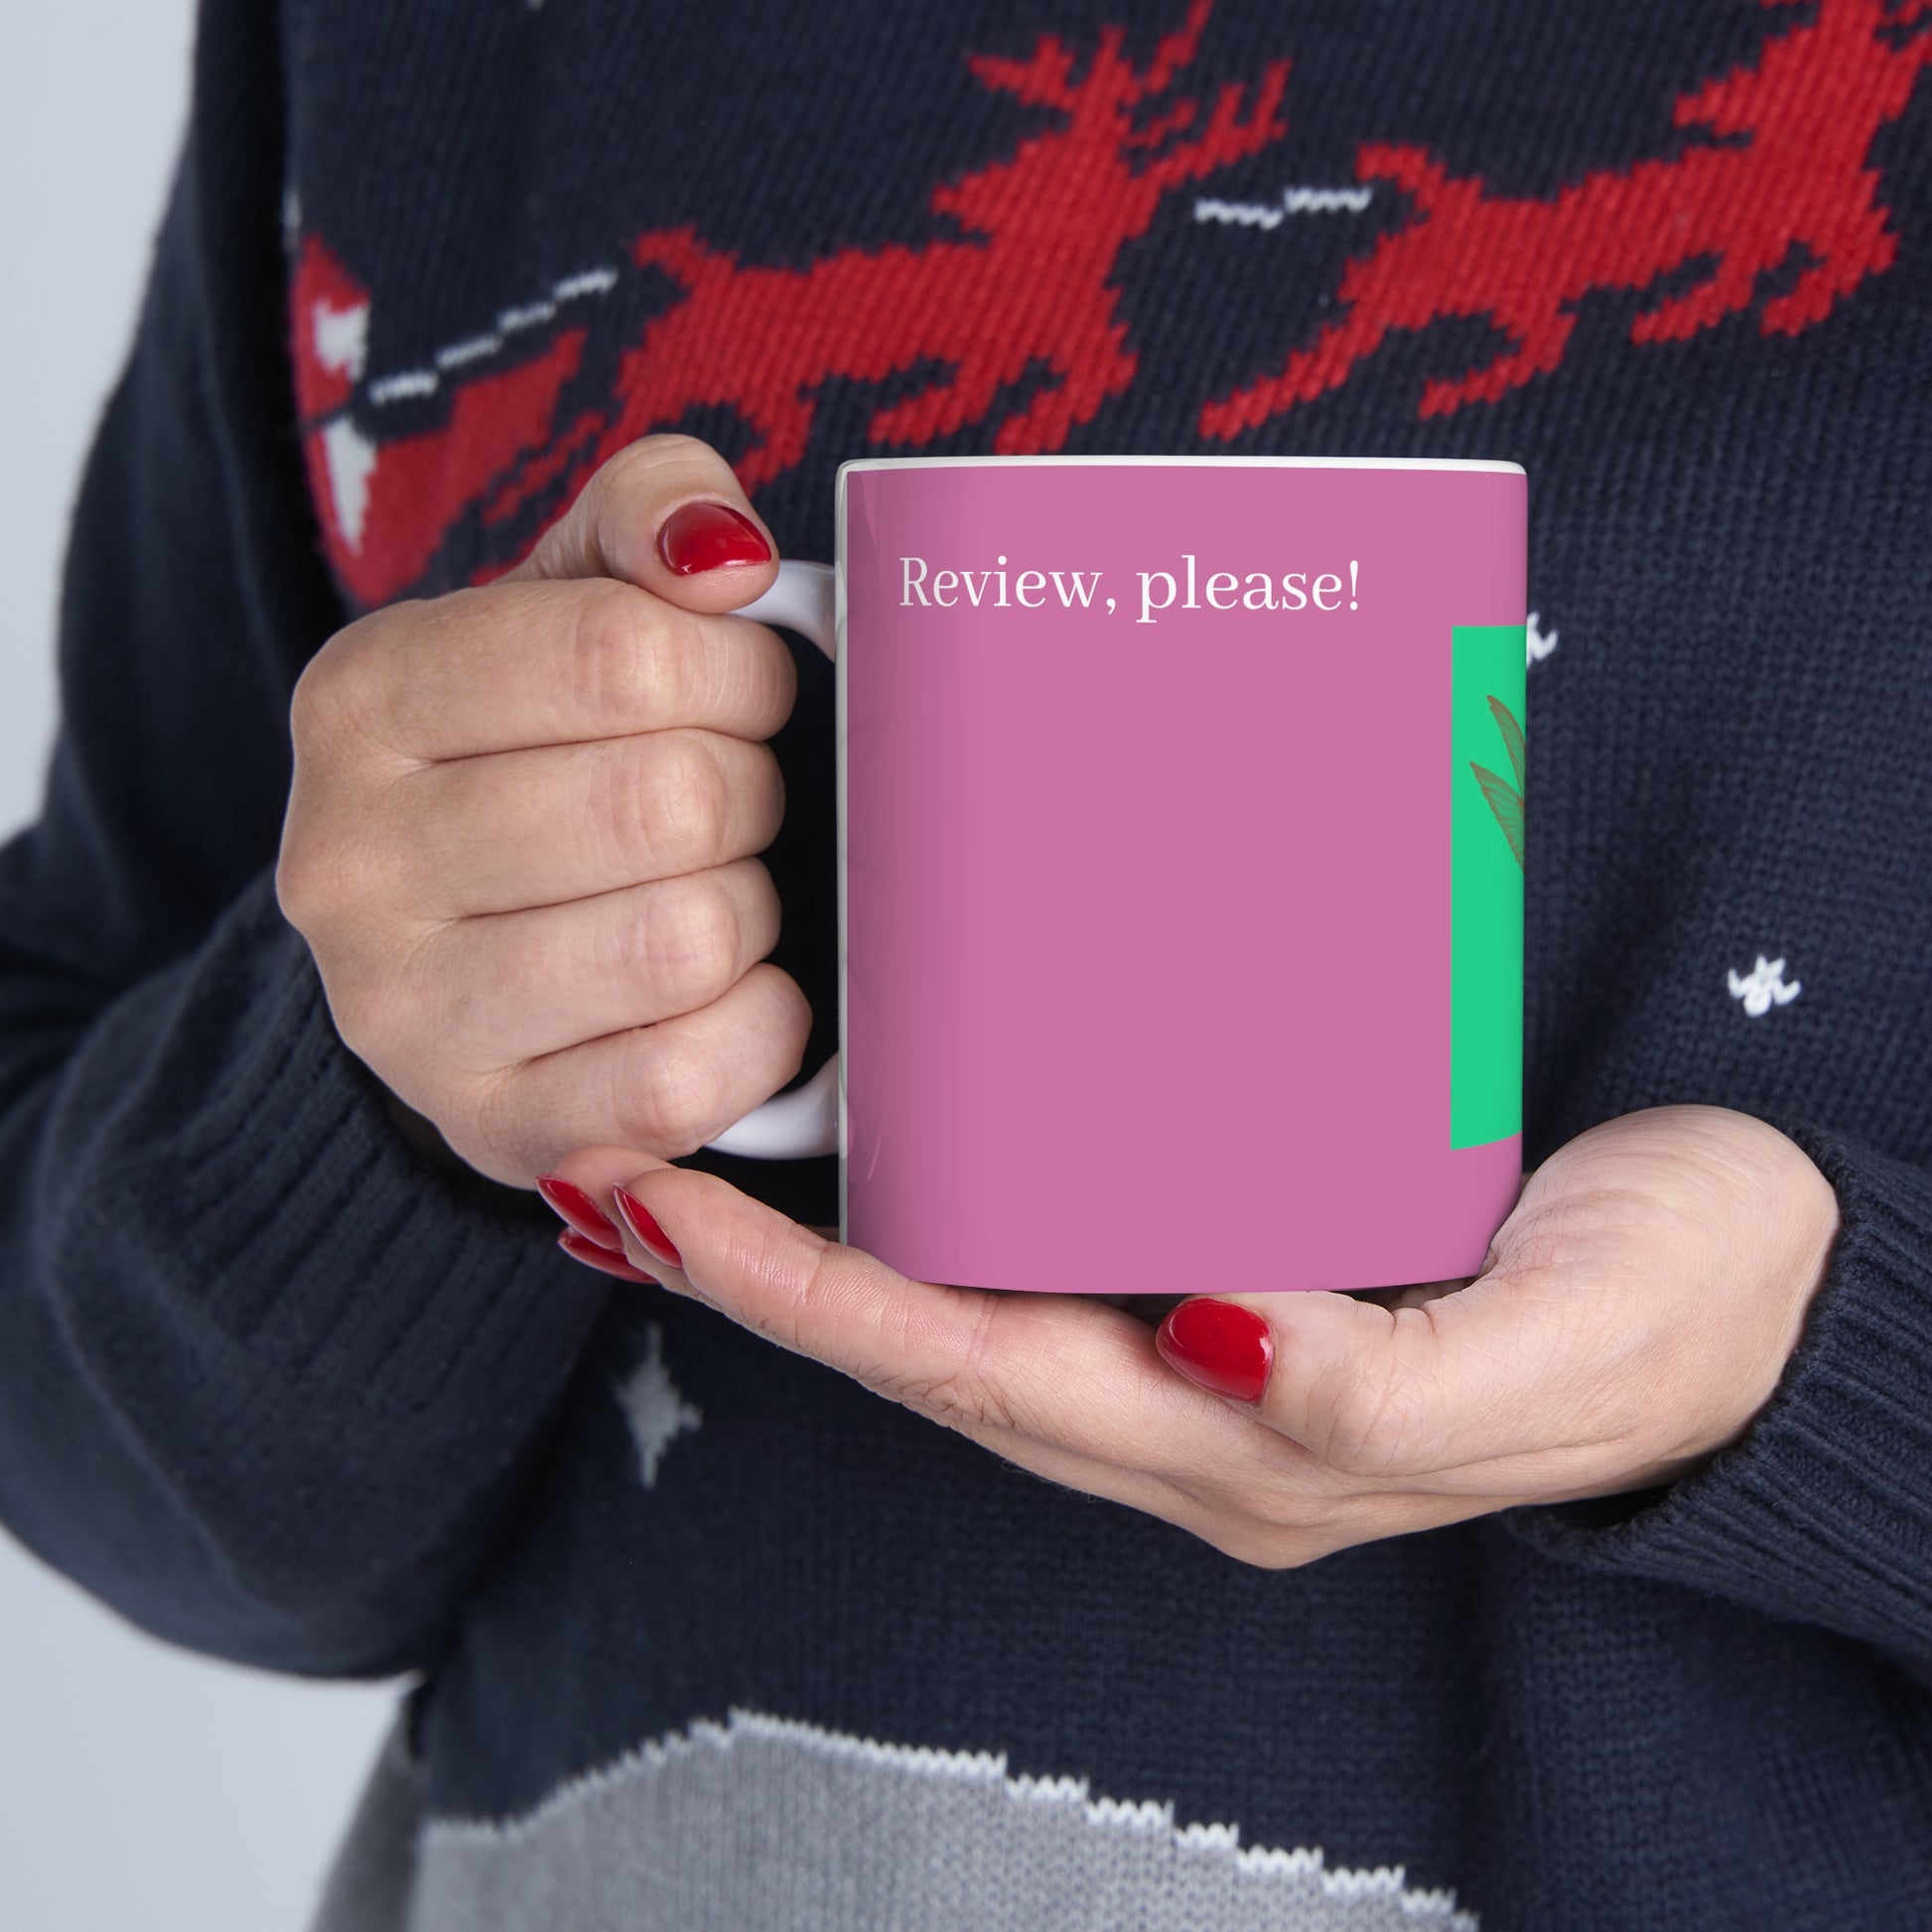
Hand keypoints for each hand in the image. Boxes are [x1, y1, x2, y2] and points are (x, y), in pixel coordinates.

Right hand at [277, 435, 809, 1185]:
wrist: (459, 946)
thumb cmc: (547, 751)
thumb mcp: (574, 597)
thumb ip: (650, 515)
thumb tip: (725, 557)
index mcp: (364, 698)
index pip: (623, 653)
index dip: (738, 673)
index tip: (745, 694)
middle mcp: (349, 862)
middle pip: (668, 802)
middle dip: (749, 794)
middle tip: (732, 803)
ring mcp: (405, 1016)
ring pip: (685, 941)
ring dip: (750, 911)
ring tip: (716, 891)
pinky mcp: (492, 1130)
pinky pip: (686, 1081)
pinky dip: (756, 1029)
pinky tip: (730, 993)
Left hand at [542, 1105, 1840, 1565]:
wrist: (1775, 1282)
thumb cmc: (1677, 1317)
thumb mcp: (1552, 1352)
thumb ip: (1383, 1386)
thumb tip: (1215, 1335)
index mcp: (1248, 1451)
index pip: (974, 1374)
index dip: (808, 1304)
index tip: (660, 1210)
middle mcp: (1198, 1407)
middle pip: (935, 1345)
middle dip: (766, 1275)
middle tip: (621, 1161)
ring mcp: (1215, 1341)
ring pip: (980, 1297)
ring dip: (836, 1239)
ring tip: (709, 1143)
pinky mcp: (1252, 1256)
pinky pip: (1061, 1241)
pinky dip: (954, 1197)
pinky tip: (908, 1123)